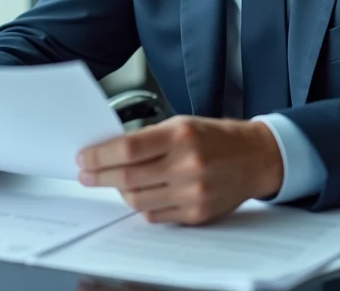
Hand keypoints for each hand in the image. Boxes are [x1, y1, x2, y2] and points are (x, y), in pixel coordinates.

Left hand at [76, 116, 282, 224]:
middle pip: (128, 178)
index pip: (128, 149)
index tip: (84, 158)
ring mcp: (193, 192)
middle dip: (100, 177)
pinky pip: (155, 215)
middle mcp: (187, 164)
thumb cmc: (216, 138)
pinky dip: (143, 205)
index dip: (100, 156)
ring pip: (138, 200)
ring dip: (119, 192)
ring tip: (115, 183)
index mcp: (181, 135)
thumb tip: (109, 151)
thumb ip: (148, 138)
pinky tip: (143, 194)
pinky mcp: (197, 213)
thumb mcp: (182, 124)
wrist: (255, 157)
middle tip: (87, 175)